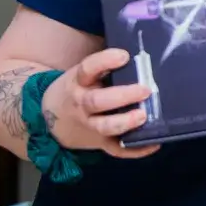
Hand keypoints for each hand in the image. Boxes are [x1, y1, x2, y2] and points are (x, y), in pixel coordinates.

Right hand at [42, 48, 159, 158]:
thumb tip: (139, 58)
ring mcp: (90, 125)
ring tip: (143, 116)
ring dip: (125, 122)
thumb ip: (104, 68)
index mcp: (78, 82)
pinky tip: (153, 144)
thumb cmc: (78, 89)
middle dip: (122, 96)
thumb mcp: (83, 74)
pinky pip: (116, 150)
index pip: (88, 69)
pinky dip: (135, 150)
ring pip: (105, 127)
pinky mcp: (99, 142)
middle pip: (97, 101)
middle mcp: (82, 104)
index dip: (104, 61)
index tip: (124, 56)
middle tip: (145, 90)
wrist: (51, 118)